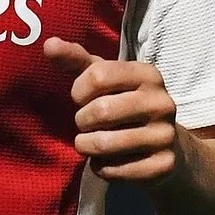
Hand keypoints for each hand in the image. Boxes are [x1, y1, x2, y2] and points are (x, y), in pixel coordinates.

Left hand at [43, 38, 182, 182]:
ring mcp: (165, 136)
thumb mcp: (104, 79)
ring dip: (86, 146)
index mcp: (148, 75)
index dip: (79, 91)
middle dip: (82, 121)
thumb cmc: (123, 104)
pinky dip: (101, 167)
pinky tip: (108, 160)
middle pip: (100, 111)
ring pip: (104, 144)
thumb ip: (76, 60)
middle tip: (86, 124)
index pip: (98, 75)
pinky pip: (113, 169)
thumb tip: (48, 44)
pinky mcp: (162, 166)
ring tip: (90, 142)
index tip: (82, 98)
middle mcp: (162, 102)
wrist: (166, 145)